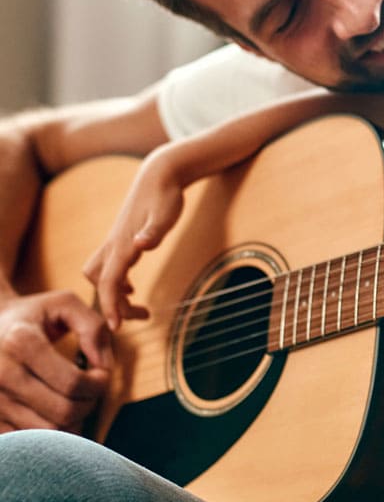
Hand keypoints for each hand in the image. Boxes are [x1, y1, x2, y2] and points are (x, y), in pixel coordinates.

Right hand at [0, 291, 112, 432]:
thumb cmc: (35, 316)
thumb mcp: (66, 304)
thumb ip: (94, 328)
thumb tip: (104, 366)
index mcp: (20, 342)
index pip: (72, 382)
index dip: (99, 384)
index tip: (103, 374)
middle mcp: (0, 373)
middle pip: (63, 411)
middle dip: (90, 404)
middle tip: (92, 389)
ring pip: (48, 433)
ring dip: (73, 420)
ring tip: (74, 398)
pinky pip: (29, 441)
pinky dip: (50, 433)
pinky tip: (53, 410)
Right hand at [83, 150, 184, 329]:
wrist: (159, 174)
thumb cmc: (166, 195)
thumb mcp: (165, 214)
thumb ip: (154, 231)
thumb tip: (141, 244)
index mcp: (122, 244)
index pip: (108, 282)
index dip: (109, 306)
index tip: (115, 328)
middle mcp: (113, 245)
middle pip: (100, 283)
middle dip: (112, 304)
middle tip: (140, 318)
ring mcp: (114, 242)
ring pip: (100, 275)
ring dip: (112, 294)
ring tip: (137, 308)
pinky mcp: (120, 239)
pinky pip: (108, 267)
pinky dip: (115, 282)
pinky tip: (131, 287)